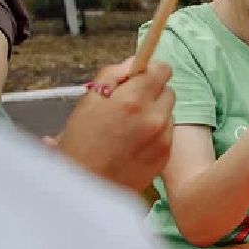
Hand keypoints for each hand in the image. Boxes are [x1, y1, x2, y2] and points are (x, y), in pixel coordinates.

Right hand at [53, 57, 174, 192]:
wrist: (85, 186)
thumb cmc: (80, 142)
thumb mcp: (89, 100)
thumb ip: (114, 75)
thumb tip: (136, 62)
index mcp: (133, 99)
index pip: (162, 69)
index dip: (150, 71)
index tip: (140, 77)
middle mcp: (154, 117)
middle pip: (168, 90)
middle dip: (152, 93)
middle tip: (129, 105)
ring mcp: (163, 138)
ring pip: (168, 113)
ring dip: (155, 114)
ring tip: (129, 128)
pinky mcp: (166, 155)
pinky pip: (167, 134)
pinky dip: (156, 134)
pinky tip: (134, 144)